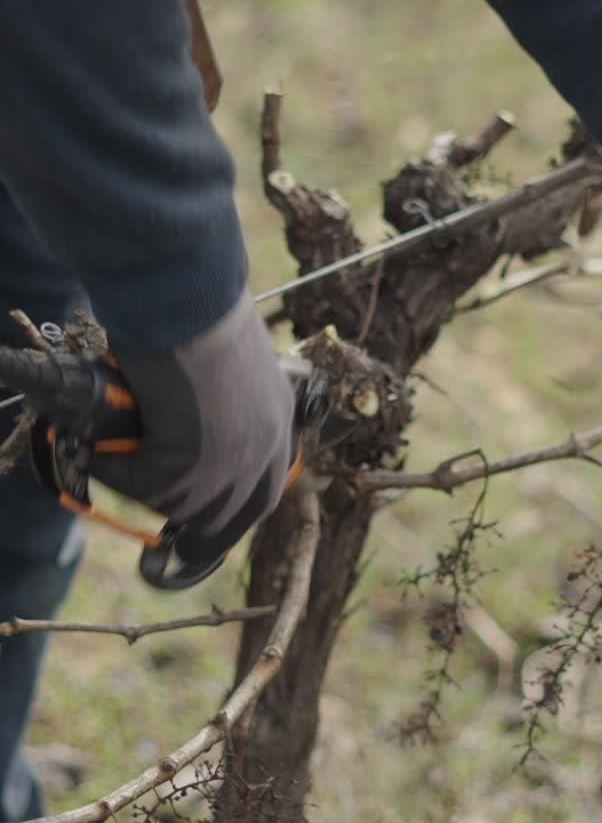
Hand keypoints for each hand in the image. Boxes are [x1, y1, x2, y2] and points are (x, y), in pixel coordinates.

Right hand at [91, 290, 293, 563]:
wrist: (185, 296)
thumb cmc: (195, 311)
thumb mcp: (224, 364)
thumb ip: (217, 404)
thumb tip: (176, 429)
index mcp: (278, 424)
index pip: (262, 494)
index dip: (228, 512)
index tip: (200, 526)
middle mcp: (264, 454)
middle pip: (223, 518)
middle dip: (184, 514)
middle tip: (147, 498)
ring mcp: (231, 469)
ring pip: (175, 504)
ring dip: (140, 479)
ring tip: (116, 438)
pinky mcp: (189, 472)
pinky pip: (138, 486)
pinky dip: (111, 465)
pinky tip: (101, 434)